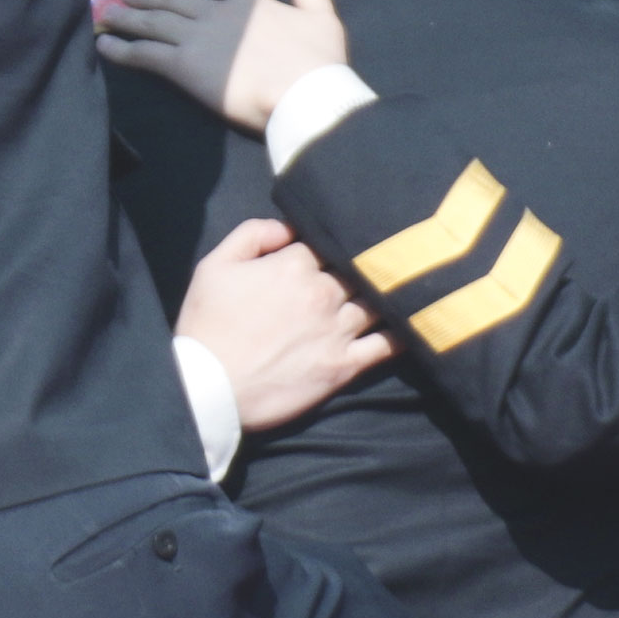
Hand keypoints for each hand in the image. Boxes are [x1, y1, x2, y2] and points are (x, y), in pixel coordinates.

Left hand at [97, 0, 354, 135]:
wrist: (301, 92)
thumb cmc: (317, 62)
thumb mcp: (323, 19)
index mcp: (249, 3)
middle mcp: (217, 14)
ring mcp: (197, 38)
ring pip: (154, 21)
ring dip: (129, 16)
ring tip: (108, 13)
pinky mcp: (183, 66)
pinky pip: (144, 53)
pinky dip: (121, 48)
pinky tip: (103, 45)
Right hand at [179, 217, 390, 440]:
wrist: (208, 389)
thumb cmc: (206, 326)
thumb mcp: (214, 266)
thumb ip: (253, 234)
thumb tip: (288, 227)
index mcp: (294, 264)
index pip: (327, 242)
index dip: (330, 244)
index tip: (334, 248)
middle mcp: (323, 293)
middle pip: (358, 269)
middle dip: (362, 266)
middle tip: (373, 264)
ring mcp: (338, 330)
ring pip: (377, 301)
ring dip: (385, 293)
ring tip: (398, 287)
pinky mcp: (344, 365)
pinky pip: (386, 345)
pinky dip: (402, 331)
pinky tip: (412, 321)